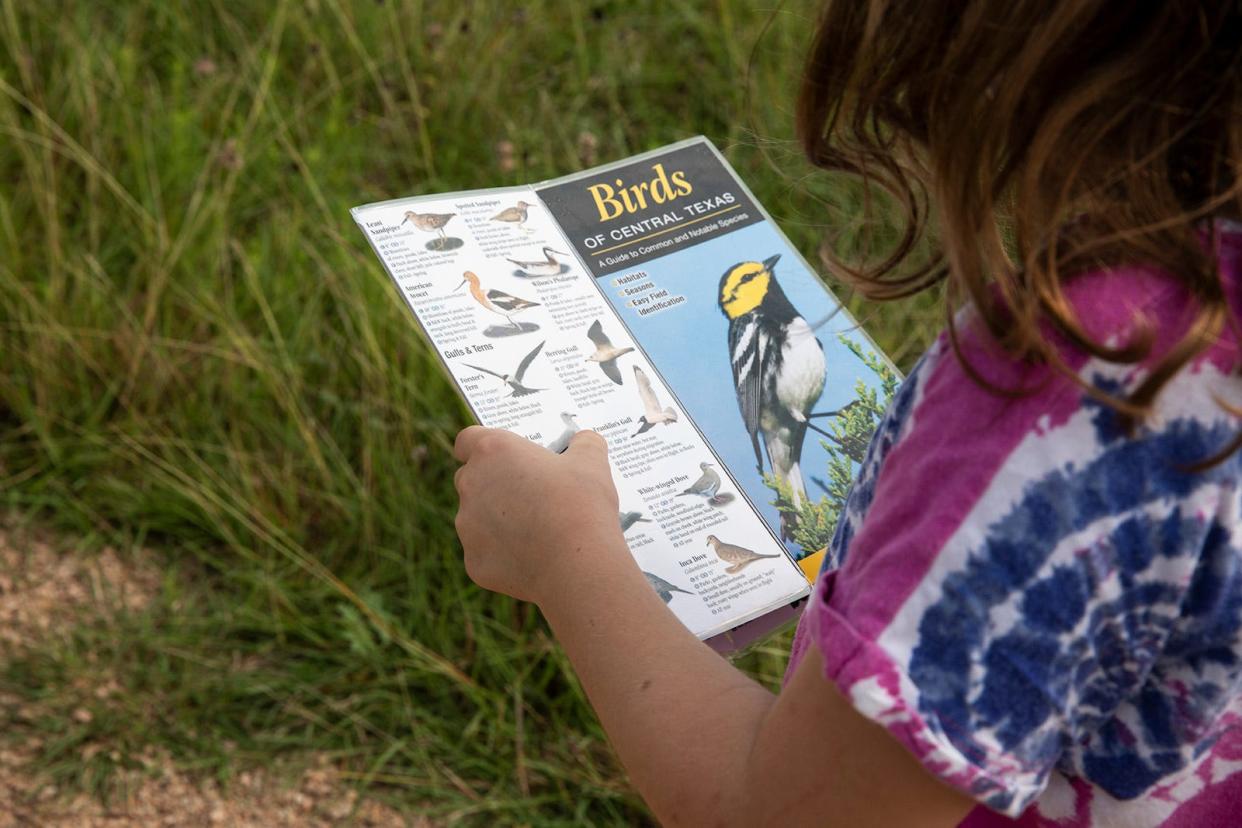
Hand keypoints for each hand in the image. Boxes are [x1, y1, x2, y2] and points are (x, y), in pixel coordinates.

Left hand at [452, 426, 624, 604]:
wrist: (577, 564)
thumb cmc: (581, 504)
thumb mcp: (592, 462)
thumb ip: (584, 444)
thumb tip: (584, 441)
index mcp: (493, 451)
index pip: (468, 439)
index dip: (481, 446)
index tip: (499, 456)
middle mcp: (471, 484)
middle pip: (470, 478)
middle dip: (492, 484)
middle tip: (527, 493)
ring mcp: (467, 526)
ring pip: (475, 519)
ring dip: (496, 521)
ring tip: (535, 529)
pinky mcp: (474, 561)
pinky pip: (485, 553)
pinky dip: (504, 555)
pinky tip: (533, 558)